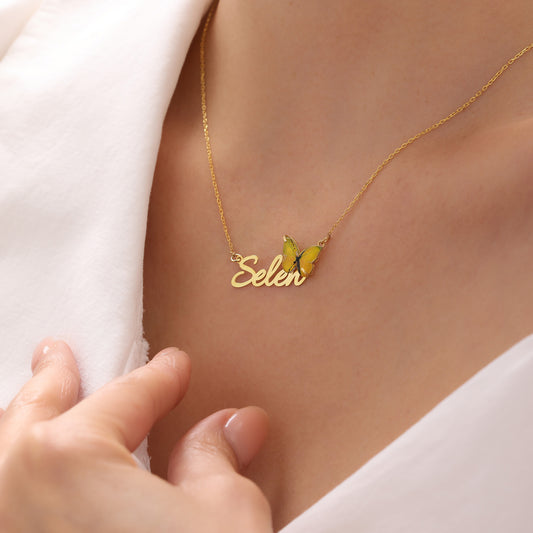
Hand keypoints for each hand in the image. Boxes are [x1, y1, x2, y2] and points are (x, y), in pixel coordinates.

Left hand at [0, 338, 271, 531]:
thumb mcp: (224, 519)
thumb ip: (216, 460)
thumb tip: (237, 422)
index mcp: (69, 458)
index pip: (129, 396)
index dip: (161, 377)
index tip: (174, 365)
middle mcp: (10, 488)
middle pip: (33, 409)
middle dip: (54, 374)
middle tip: (58, 350)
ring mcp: (2, 525)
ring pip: (0, 453)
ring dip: (18, 419)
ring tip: (32, 397)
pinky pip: (6, 498)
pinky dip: (13, 475)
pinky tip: (26, 476)